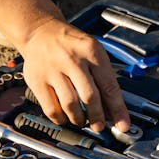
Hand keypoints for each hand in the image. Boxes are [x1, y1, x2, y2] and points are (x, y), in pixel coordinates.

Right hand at [16, 18, 129, 132]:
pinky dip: (60, 118)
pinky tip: (65, 117)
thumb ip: (103, 78)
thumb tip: (112, 110)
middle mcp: (71, 59)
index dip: (118, 109)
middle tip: (99, 126)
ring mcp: (52, 70)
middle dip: (97, 117)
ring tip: (82, 120)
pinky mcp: (36, 80)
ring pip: (70, 105)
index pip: (109, 86)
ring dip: (79, 119)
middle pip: (89, 97)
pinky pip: (51, 108)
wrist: (40, 32)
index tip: (122, 125)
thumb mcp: (92, 52)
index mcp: (91, 51)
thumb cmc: (70, 45)